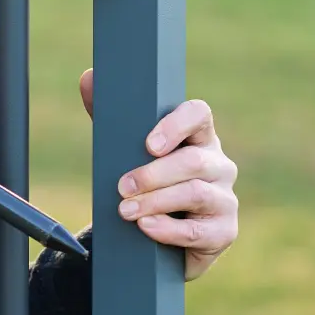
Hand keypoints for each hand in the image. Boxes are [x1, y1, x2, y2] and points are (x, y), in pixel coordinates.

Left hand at [79, 68, 238, 280]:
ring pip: (195, 193)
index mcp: (198, 136)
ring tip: (126, 210)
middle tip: (122, 187)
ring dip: (155, 201)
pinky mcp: (224, 231)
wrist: (157, 237)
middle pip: (193, 161)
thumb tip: (89, 78)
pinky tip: (146, 227)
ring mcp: (225, 197)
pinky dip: (168, 230)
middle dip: (152, 175)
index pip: (199, 114)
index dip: (176, 125)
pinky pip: (199, 231)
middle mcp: (218, 163)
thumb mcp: (125, 150)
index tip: (148, 144)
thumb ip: (108, 115)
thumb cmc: (144, 183)